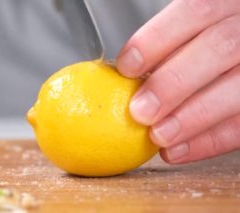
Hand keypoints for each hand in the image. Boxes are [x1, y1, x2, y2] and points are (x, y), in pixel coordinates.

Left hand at [116, 0, 239, 163]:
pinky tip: (177, 151)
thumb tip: (124, 77)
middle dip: (174, 82)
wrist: (238, 56)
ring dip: (193, 118)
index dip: (158, 38)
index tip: (127, 66)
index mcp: (228, 4)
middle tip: (140, 111)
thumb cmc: (204, 45)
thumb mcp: (193, 32)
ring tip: (159, 136)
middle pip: (220, 48)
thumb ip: (169, 46)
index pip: (197, 10)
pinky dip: (210, 141)